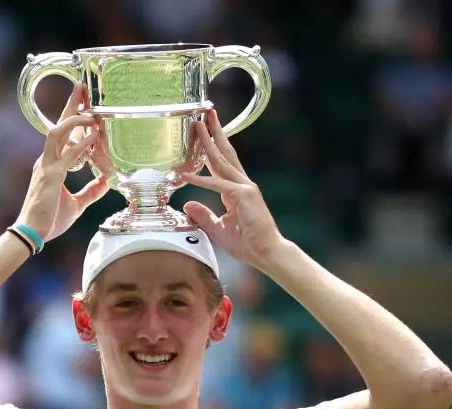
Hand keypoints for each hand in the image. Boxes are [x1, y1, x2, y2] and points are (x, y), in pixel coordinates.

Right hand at [15, 83, 108, 241]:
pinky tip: (92, 137)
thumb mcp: (76, 204)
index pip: (62, 133)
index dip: (73, 116)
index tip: (85, 101)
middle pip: (58, 124)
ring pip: (58, 133)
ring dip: (75, 120)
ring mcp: (47, 166)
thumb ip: (90, 191)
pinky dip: (80, 145)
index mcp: (51, 164)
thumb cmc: (50, 219)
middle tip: (82, 86)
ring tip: (92, 113)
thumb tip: (106, 182)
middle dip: (71, 104)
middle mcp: (47, 160)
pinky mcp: (50, 176)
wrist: (33, 233)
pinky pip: (66, 156)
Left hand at [181, 108, 286, 266]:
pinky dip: (201, 179)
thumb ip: (203, 215)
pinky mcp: (243, 196)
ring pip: (222, 160)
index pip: (220, 163)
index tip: (202, 133)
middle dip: (214, 132)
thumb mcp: (218, 228)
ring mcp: (244, 187)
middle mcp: (241, 183)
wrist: (266, 252)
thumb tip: (187, 204)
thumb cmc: (247, 243)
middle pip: (225, 152)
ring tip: (198, 125)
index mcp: (236, 190)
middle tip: (204, 114)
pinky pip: (217, 184)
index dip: (210, 147)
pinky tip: (186, 175)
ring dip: (208, 142)